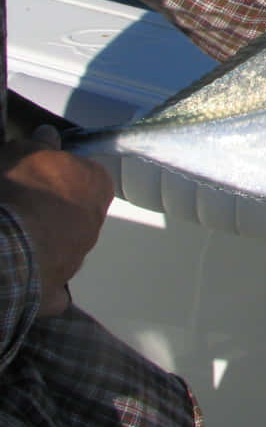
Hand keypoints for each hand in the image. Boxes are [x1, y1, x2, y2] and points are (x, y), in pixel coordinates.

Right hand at [0, 126, 113, 315]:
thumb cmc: (18, 191)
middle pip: (73, 210)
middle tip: (16, 203)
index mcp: (96, 184)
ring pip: (61, 247)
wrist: (2, 247)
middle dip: (49, 207)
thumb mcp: (24, 153)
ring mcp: (76, 259)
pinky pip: (48, 288)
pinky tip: (19, 276)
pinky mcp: (53, 292)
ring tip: (9, 234)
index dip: (54, 172)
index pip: (82, 173)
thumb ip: (41, 144)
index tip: (32, 172)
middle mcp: (95, 222)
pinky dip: (37, 284)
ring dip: (40, 241)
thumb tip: (49, 134)